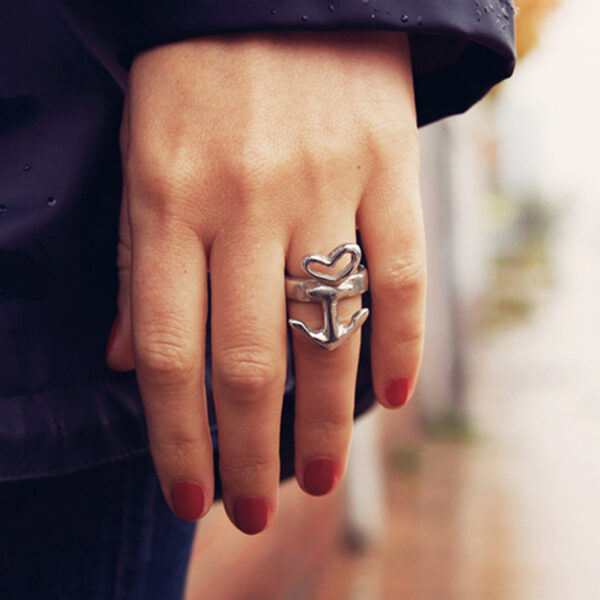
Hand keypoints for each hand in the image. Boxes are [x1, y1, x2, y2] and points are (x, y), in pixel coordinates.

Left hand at [106, 30, 424, 533]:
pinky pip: (402, 275)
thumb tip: (125, 363)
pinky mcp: (388, 167)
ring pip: (328, 334)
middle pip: (248, 364)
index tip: (190, 500)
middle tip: (251, 514)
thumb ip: (136, 263)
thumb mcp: (142, 161)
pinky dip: (403, 346)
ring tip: (323, 482)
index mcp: (166, 202)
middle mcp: (243, 203)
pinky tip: (391, 401)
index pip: (167, 354)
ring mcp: (323, 185)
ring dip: (326, 425)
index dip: (176, 441)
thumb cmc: (197, 80)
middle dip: (247, 455)